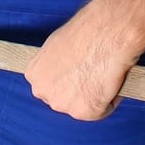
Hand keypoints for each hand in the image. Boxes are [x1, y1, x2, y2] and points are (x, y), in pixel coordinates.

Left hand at [24, 4, 142, 120]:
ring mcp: (63, 104)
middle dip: (77, 90)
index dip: (67, 79)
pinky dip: (110, 100)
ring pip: (82, 106)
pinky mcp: (86, 112)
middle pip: (63, 99)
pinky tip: (110, 81)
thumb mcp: (56, 45)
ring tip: (101, 74)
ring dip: (93, 96)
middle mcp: (43, 92)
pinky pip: (102, 110)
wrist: (106, 33)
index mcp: (34, 75)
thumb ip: (54, 64)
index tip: (77, 71)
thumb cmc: (85, 32)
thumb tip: (63, 69)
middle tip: (92, 73)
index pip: (50, 86)